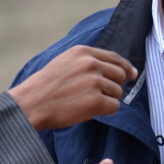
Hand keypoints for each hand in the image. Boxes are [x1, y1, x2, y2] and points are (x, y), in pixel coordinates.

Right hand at [9, 45, 135, 129]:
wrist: (31, 103)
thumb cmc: (46, 86)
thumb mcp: (64, 62)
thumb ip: (86, 61)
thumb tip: (116, 68)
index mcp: (83, 52)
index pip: (114, 57)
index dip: (125, 67)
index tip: (132, 74)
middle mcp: (91, 63)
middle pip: (120, 75)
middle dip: (113, 86)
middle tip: (97, 94)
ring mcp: (94, 82)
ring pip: (118, 92)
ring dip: (107, 100)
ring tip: (86, 102)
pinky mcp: (96, 100)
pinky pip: (114, 106)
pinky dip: (105, 111)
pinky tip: (88, 110)